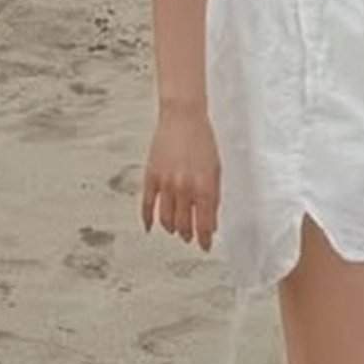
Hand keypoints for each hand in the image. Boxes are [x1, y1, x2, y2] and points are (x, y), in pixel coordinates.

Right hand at [142, 106, 221, 250]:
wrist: (183, 117)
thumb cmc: (203, 140)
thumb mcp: (216, 169)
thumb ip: (213, 195)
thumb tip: (210, 218)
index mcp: (204, 186)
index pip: (204, 224)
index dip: (205, 239)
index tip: (205, 246)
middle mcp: (185, 188)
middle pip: (184, 224)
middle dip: (188, 235)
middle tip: (190, 238)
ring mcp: (166, 183)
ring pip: (166, 219)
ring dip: (172, 228)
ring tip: (176, 230)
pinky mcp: (151, 177)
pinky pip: (147, 204)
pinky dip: (148, 219)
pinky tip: (150, 227)